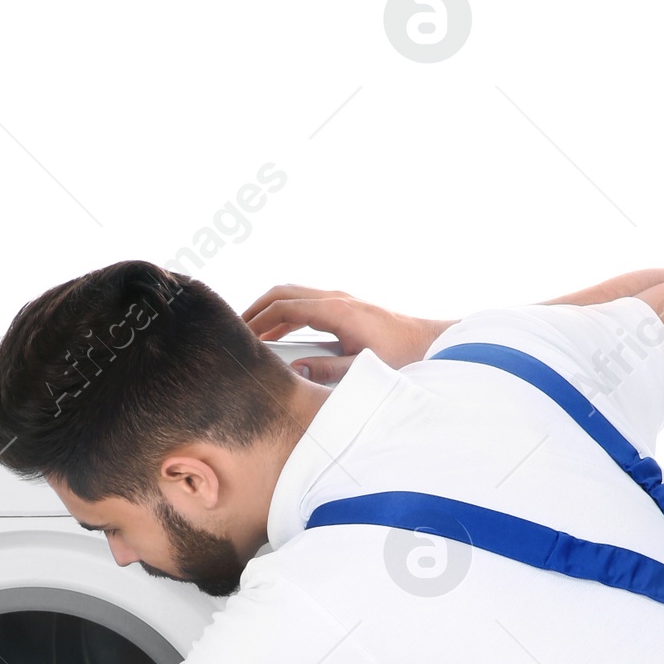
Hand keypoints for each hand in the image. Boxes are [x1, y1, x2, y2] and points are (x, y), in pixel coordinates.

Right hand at [241, 285, 451, 382]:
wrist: (427, 341)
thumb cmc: (400, 355)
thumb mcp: (362, 368)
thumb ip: (326, 371)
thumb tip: (294, 371)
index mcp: (336, 310)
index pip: (285, 307)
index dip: (258, 320)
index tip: (240, 335)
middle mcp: (336, 298)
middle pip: (283, 292)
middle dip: (257, 308)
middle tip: (236, 328)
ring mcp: (339, 299)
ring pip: (293, 295)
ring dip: (270, 310)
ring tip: (251, 332)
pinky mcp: (343, 307)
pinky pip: (305, 304)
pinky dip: (286, 314)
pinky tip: (278, 333)